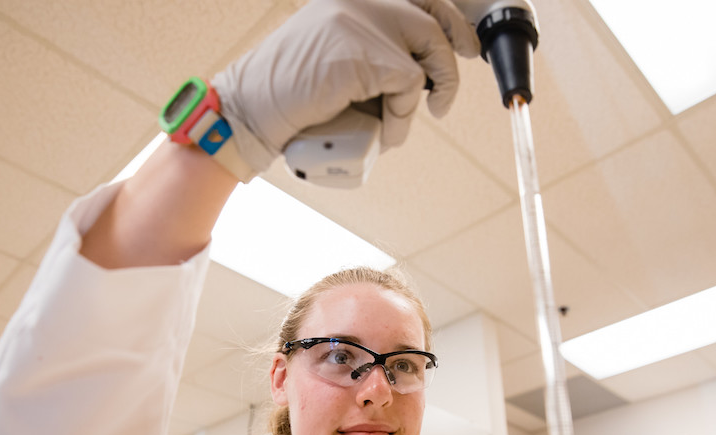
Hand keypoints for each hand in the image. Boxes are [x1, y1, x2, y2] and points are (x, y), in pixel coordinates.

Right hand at [213, 0, 478, 173]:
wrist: (250, 108)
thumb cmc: (289, 95)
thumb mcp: (333, 54)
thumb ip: (370, 46)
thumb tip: (421, 66)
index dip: (449, 20)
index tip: (466, 48)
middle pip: (432, 19)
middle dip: (452, 58)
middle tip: (445, 95)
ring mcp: (363, 21)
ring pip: (428, 54)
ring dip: (422, 98)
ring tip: (396, 127)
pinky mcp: (364, 52)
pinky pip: (410, 87)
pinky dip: (403, 117)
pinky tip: (386, 133)